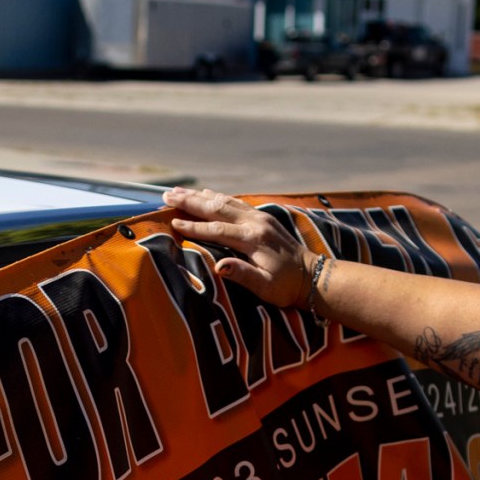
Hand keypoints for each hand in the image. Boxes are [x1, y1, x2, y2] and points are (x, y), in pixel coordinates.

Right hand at [163, 187, 311, 308]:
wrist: (312, 276)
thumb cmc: (286, 287)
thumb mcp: (265, 287)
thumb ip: (243, 275)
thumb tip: (219, 267)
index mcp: (253, 240)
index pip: (216, 230)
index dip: (193, 227)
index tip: (173, 222)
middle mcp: (255, 223)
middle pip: (217, 208)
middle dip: (190, 201)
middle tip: (167, 195)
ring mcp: (259, 217)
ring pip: (224, 201)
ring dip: (199, 195)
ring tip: (178, 191)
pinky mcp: (262, 218)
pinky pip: (235, 202)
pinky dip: (217, 197)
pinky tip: (205, 193)